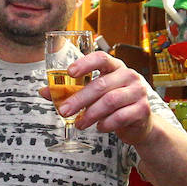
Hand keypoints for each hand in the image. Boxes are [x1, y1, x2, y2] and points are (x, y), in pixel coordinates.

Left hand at [37, 50, 154, 145]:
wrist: (140, 124)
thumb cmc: (114, 106)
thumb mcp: (93, 96)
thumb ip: (70, 92)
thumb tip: (43, 91)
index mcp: (115, 67)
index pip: (101, 58)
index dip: (85, 63)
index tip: (70, 72)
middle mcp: (129, 76)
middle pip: (101, 84)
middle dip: (79, 99)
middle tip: (64, 111)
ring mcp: (138, 91)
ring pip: (110, 101)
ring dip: (91, 114)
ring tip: (80, 123)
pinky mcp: (143, 109)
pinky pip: (121, 116)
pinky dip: (106, 124)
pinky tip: (99, 127)